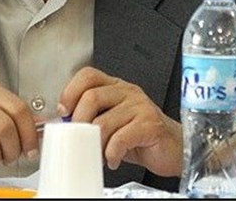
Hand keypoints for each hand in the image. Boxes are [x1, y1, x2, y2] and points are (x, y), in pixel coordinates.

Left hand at [58, 67, 181, 176]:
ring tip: (98, 154)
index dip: (70, 91)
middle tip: (79, 139)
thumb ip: (91, 116)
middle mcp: (127, 91)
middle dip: (78, 123)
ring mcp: (140, 106)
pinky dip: (111, 154)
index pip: (87, 75)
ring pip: (103, 122)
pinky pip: (120, 139)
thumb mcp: (112, 120)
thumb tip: (62, 123)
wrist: (173, 148)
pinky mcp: (150, 125)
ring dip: (95, 144)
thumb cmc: (139, 134)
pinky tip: (113, 159)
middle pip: (91, 97)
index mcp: (115, 86)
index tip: (63, 113)